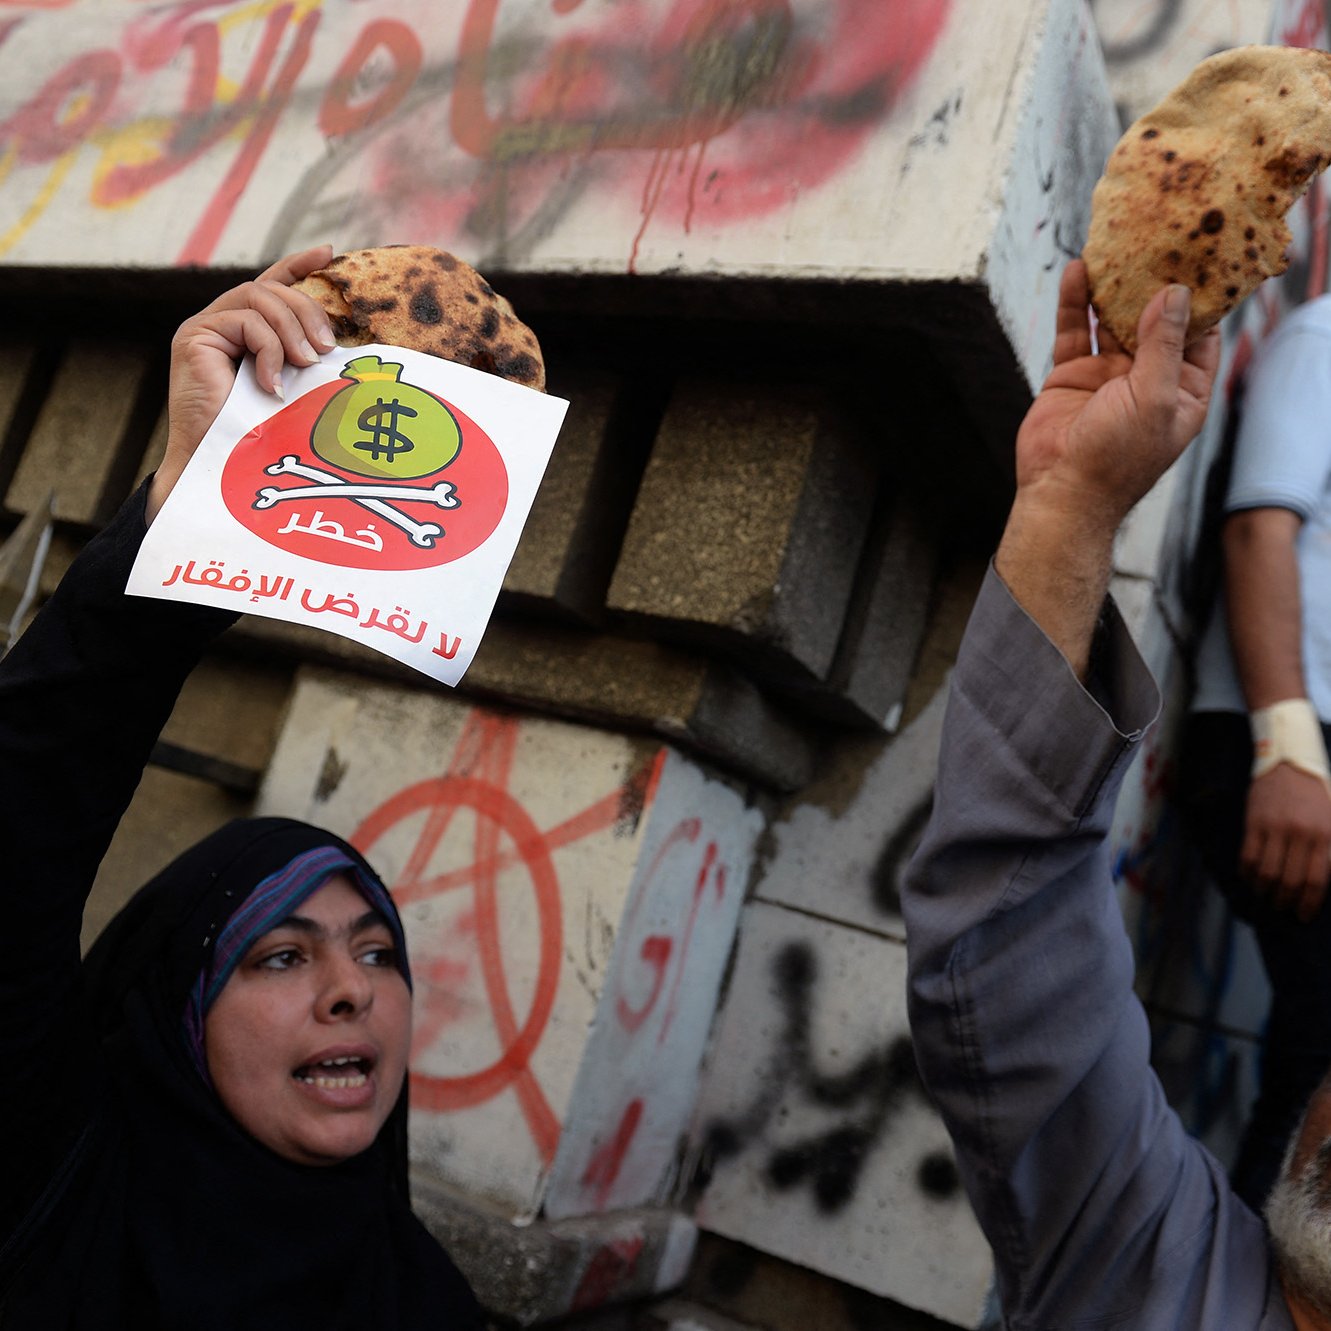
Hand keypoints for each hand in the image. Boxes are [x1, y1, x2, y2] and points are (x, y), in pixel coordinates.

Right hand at [146, 245, 337, 524]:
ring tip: (307, 365)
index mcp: (244, 332)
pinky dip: (268, 350)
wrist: (218, 468)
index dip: (297, 265)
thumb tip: (340, 349)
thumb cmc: (259, 436)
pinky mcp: (194, 337)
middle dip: (307, 312)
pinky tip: (273, 385)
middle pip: (271, 289)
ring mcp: (204, 327)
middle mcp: (220, 323)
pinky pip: (245, 322)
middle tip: (328, 349)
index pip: (271, 284)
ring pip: (259, 299)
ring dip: (292, 330)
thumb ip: (302, 360)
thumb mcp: (292, 389)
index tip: (329, 253)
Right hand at [1013, 260, 1220, 536]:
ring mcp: (1108, 375)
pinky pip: (1077, 330)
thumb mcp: (1155, 398)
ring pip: (1114, 320)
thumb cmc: (1116, 458)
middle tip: (1155, 239)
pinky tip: (1078, 272)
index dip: (1200, 300)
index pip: (1200, 335)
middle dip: (1153, 284)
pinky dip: (1077, 302)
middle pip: (1156, 320)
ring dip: (1113, 287)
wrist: (1061, 491)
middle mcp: (1148, 379)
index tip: (1197, 258)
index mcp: (1183, 391)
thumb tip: (1175, 294)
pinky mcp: (1072, 374)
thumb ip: (1164, 345)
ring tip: (1115, 247)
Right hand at [1241, 763, 1330, 920]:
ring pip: (1267, 872)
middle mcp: (1302, 833)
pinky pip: (1248, 857)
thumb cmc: (1316, 796)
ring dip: (1265, 891)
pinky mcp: (1255, 823)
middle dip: (1286, 901)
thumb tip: (1324, 882)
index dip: (1308, 903)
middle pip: (1291, 880)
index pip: (1316, 881)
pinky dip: (1248, 874)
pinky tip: (1250, 879)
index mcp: (1326, 835)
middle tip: (1283, 908)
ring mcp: (1276, 828)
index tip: (1303, 915)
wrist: (1289, 764)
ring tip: (1266, 897)